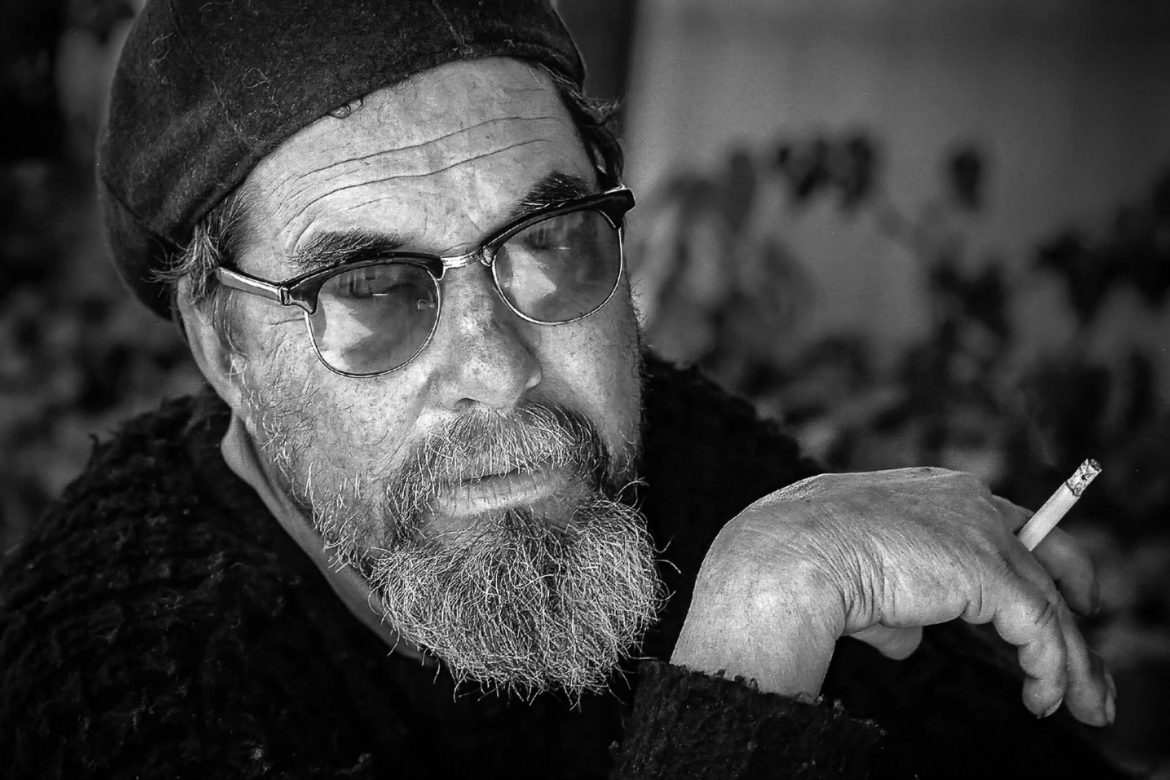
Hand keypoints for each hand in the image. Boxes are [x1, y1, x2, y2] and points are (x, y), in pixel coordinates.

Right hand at [670, 467, 1113, 725]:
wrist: (788, 557)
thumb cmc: (802, 562)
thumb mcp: (859, 577)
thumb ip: (894, 603)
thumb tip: (908, 638)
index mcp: (930, 489)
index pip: (1003, 523)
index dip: (1034, 564)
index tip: (1057, 600)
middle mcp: (966, 500)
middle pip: (1047, 552)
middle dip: (1074, 604)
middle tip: (1084, 657)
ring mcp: (982, 533)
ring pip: (1049, 602)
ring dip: (1072, 660)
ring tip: (1082, 704)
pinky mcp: (990, 572)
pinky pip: (1039, 630)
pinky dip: (1051, 670)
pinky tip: (1043, 699)